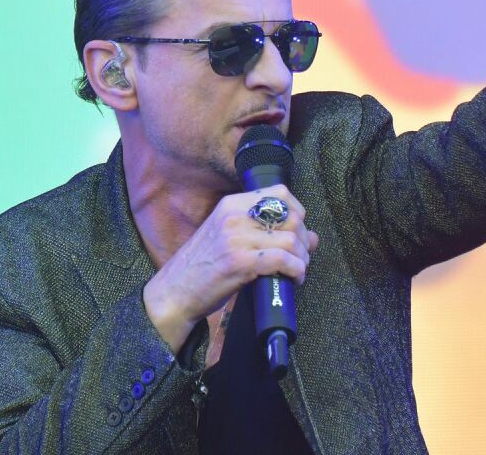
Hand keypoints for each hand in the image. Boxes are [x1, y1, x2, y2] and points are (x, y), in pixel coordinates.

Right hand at [142, 185, 319, 350]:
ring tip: (297, 270)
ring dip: (302, 258)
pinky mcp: (240, 262)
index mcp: (231, 205)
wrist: (174, 293)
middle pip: (291, 217)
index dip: (297, 211)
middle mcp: (234, 216)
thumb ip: (265, 231)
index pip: (279, 193)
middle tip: (301, 256)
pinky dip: (296, 270)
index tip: (298, 230)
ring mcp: (237, 238)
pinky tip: (293, 279)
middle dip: (303, 239)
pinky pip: (283, 260)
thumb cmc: (204, 267)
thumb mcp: (230, 237)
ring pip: (291, 239)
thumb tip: (311, 237)